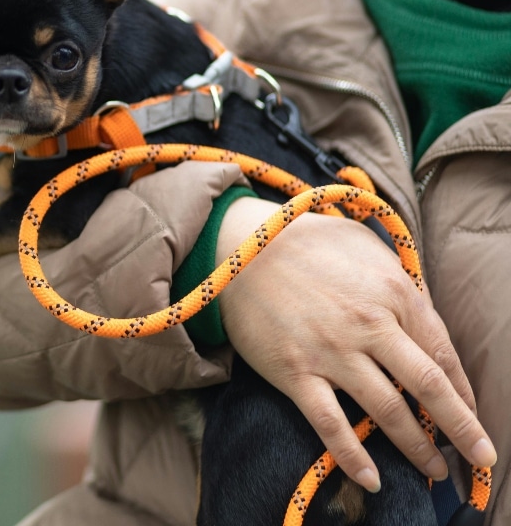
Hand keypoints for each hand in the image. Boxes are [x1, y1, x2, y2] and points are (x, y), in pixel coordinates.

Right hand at [214, 197, 496, 492]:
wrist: (241, 244)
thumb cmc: (307, 242)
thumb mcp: (368, 247)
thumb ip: (403, 284)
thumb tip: (427, 322)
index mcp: (395, 293)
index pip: (443, 353)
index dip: (463, 392)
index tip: (473, 416)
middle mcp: (370, 325)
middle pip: (429, 387)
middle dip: (461, 429)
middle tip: (479, 457)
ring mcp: (332, 351)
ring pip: (388, 411)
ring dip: (417, 448)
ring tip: (434, 471)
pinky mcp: (295, 371)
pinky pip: (331, 423)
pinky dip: (354, 456)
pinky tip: (374, 479)